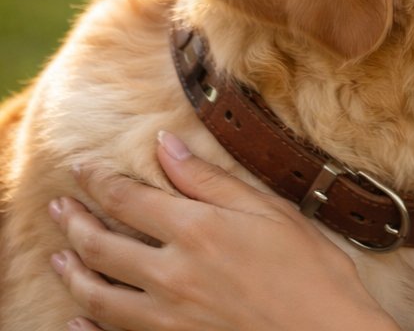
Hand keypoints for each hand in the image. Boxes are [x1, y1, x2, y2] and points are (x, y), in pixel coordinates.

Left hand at [48, 130, 400, 330]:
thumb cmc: (310, 271)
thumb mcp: (269, 212)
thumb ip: (211, 181)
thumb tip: (167, 146)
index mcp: (197, 230)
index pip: (128, 199)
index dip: (98, 181)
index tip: (82, 169)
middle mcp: (170, 273)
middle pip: (100, 244)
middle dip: (73, 221)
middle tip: (59, 206)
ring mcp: (165, 316)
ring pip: (96, 293)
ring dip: (70, 271)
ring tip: (58, 256)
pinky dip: (86, 326)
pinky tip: (76, 318)